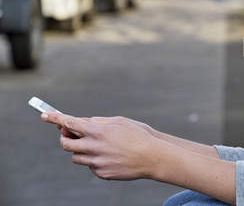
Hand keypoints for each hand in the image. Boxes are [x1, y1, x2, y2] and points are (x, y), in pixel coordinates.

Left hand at [41, 112, 160, 180]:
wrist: (153, 157)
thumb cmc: (138, 135)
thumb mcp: (119, 122)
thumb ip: (98, 122)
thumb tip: (82, 123)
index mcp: (98, 131)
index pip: (70, 123)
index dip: (55, 118)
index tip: (45, 115)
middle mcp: (94, 147)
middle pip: (66, 144)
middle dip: (65, 138)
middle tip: (69, 134)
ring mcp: (97, 162)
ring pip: (76, 157)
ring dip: (80, 151)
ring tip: (97, 146)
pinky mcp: (101, 173)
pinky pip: (90, 166)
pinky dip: (95, 160)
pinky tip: (110, 157)